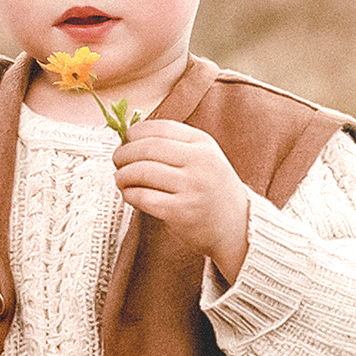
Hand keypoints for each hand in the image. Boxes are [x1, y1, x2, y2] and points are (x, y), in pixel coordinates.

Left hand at [112, 122, 252, 280]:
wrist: (238, 227)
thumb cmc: (214, 191)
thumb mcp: (205, 158)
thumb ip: (176, 146)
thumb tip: (131, 139)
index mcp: (204, 144)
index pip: (161, 128)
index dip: (136, 132)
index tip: (126, 140)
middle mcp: (200, 162)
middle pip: (147, 148)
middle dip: (124, 153)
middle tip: (117, 160)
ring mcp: (192, 187)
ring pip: (141, 172)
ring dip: (123, 175)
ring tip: (121, 179)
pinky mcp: (182, 212)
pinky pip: (143, 197)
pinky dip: (130, 195)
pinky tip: (130, 195)